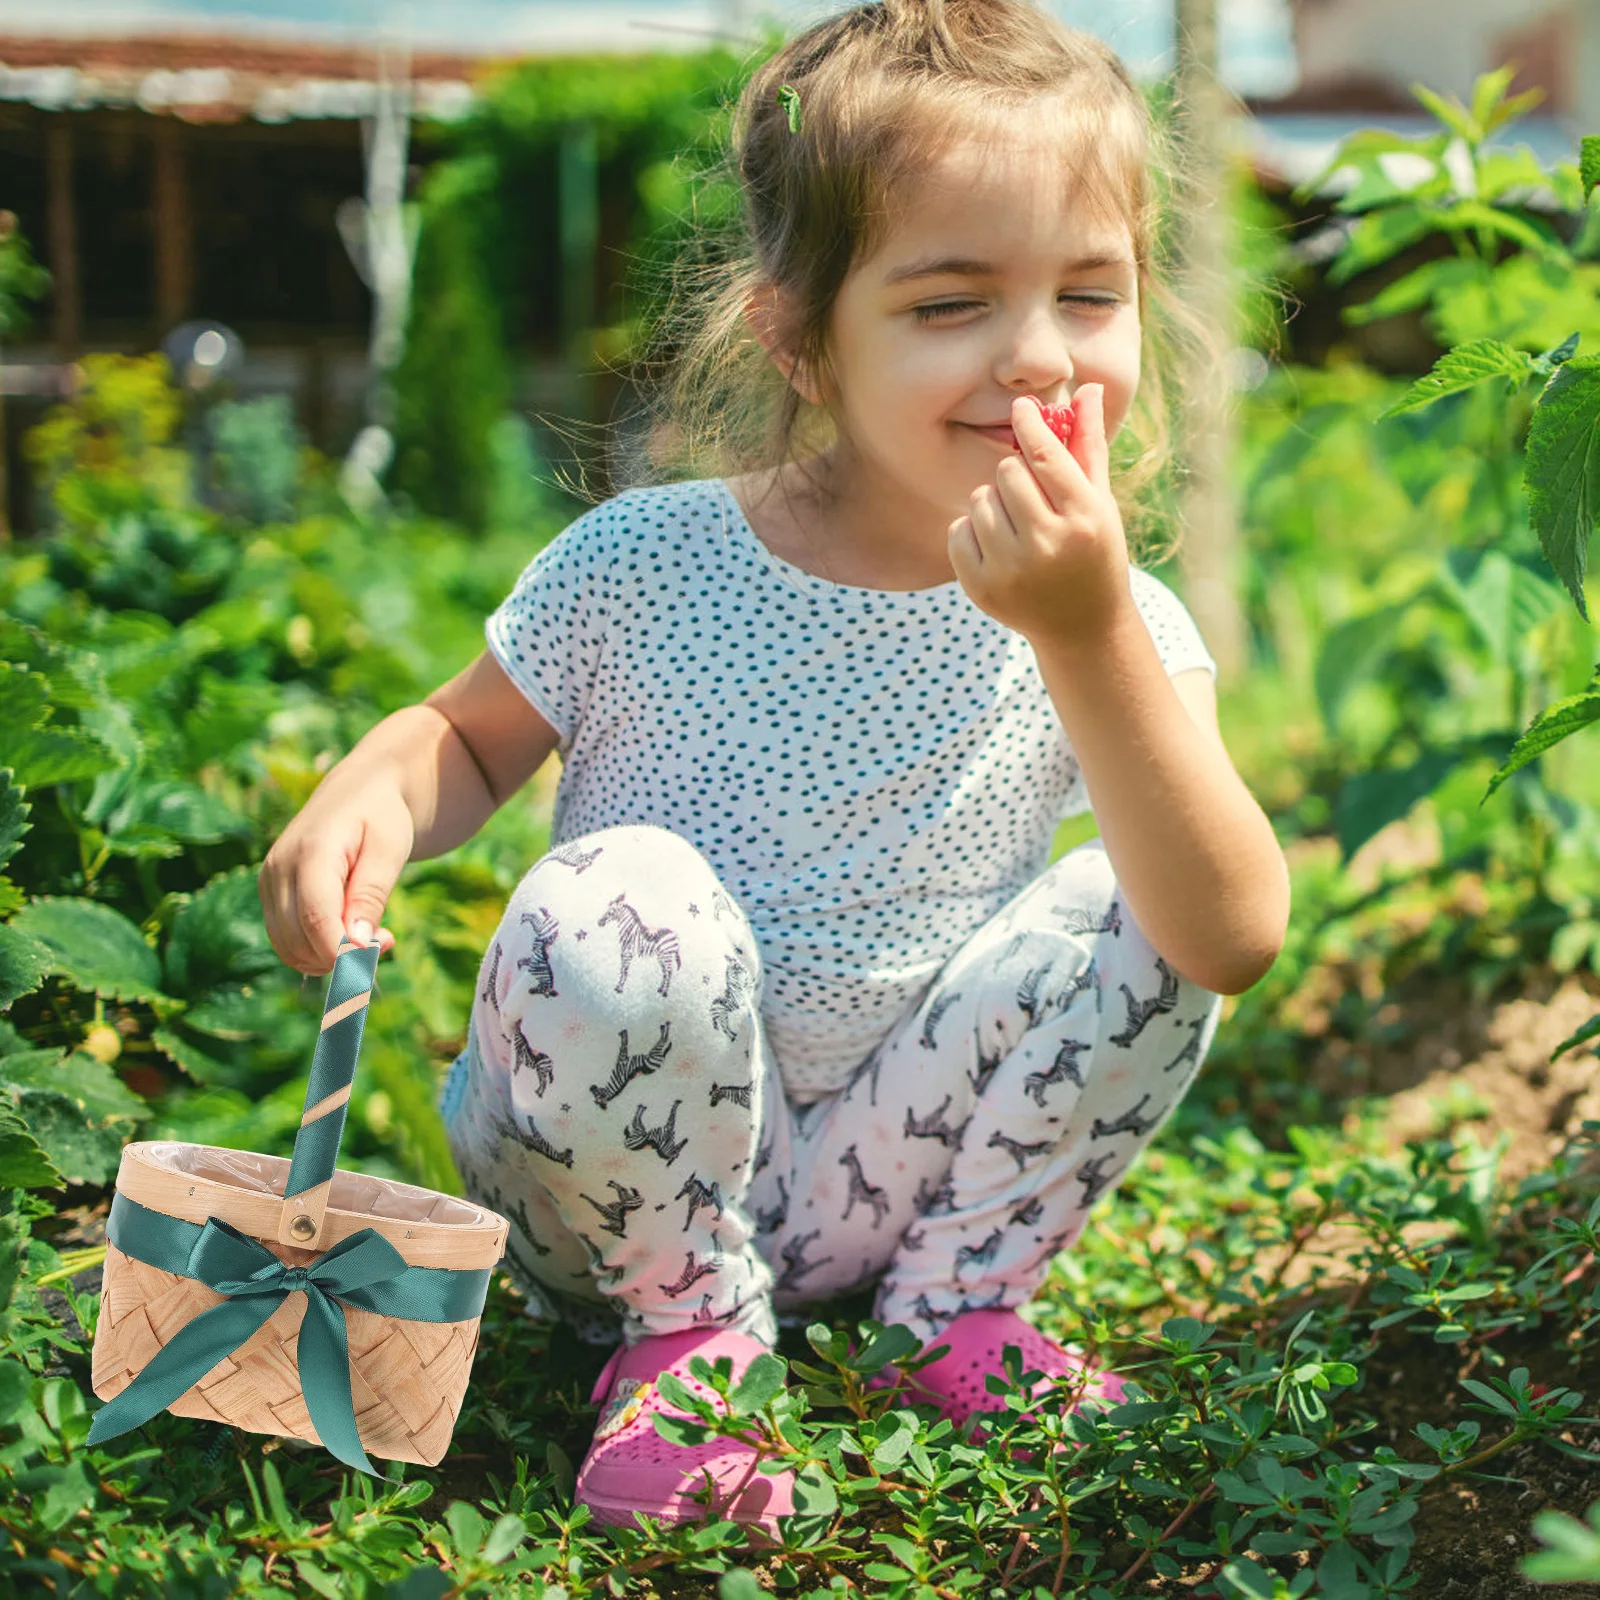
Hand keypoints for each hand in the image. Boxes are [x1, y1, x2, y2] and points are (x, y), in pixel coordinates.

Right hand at [258, 779, 408, 974]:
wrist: (359, 791)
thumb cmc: (382, 818)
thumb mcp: (390, 851)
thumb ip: (371, 895)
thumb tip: (355, 945)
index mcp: (310, 851)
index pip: (316, 918)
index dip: (344, 949)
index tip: (380, 951)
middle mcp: (279, 867)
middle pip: (299, 939)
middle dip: (343, 955)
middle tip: (388, 940)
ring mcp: (268, 881)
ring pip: (289, 948)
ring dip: (330, 958)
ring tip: (372, 936)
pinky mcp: (270, 893)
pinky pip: (287, 941)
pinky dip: (317, 950)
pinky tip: (349, 935)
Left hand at [947, 384, 1134, 647]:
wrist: (1083, 626)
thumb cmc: (1094, 551)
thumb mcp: (1099, 501)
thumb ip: (1088, 445)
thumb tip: (1088, 388)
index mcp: (1083, 519)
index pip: (1045, 457)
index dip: (1030, 426)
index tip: (1020, 408)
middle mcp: (1047, 546)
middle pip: (1006, 473)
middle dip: (1014, 476)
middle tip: (1030, 496)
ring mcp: (1012, 571)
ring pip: (979, 500)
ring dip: (993, 504)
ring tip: (1017, 526)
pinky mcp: (982, 589)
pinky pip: (958, 531)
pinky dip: (972, 532)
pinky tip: (998, 547)